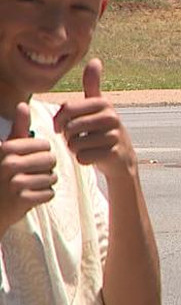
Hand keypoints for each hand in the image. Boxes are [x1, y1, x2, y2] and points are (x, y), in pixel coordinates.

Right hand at [0, 102, 57, 229]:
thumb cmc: (1, 175)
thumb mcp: (6, 150)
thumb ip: (18, 128)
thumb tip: (23, 104)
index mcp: (6, 149)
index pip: (45, 146)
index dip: (40, 155)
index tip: (26, 162)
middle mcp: (8, 164)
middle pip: (51, 161)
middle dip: (44, 169)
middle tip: (28, 176)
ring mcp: (14, 182)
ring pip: (52, 177)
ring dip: (43, 184)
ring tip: (27, 186)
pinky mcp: (22, 200)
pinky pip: (49, 193)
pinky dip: (42, 196)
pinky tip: (28, 197)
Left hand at [53, 59, 137, 180]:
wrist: (121, 157)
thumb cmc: (102, 129)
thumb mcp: (98, 106)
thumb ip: (93, 85)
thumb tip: (95, 60)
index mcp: (104, 103)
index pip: (67, 109)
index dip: (59, 120)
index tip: (61, 126)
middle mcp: (111, 117)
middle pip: (69, 127)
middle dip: (68, 136)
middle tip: (79, 138)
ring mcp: (114, 136)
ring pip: (74, 143)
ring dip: (75, 149)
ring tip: (87, 146)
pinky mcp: (113, 153)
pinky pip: (82, 157)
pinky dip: (83, 159)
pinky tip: (93, 156)